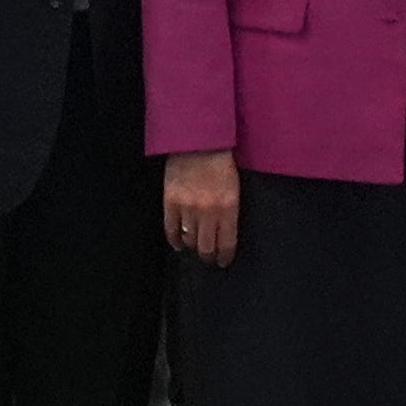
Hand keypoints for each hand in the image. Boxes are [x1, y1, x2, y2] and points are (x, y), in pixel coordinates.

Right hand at [164, 150, 241, 268]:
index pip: (227, 243)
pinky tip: (178, 244)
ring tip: (195, 248)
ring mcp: (187, 208)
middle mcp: (208, 212)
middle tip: (209, 259)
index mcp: (229, 208)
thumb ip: (230, 210)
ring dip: (193, 247)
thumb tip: (225, 230)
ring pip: (189, 239)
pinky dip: (174, 239)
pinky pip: (171, 228)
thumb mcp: (235, 188)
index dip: (224, 256)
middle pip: (207, 246)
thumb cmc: (222, 162)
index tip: (223, 262)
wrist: (199, 143)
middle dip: (208, 256)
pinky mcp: (170, 202)